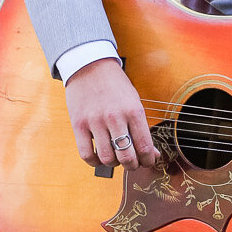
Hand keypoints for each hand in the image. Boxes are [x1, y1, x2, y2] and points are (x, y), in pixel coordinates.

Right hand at [63, 57, 156, 171]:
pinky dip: (94, 162)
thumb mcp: (134, 102)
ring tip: (115, 158)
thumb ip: (142, 128)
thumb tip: (153, 153)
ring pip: (107, 158)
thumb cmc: (115, 86)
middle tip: (132, 162)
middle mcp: (115, 117)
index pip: (145, 147)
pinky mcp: (78, 124)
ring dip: (114, 164)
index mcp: (134, 111)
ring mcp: (95, 121)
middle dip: (132, 166)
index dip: (149, 160)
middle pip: (127, 157)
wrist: (90, 65)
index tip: (148, 161)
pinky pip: (86, 154)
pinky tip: (99, 157)